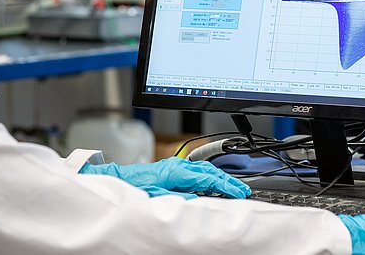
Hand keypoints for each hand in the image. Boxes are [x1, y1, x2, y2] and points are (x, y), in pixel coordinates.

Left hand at [79, 157, 250, 199]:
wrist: (121, 180)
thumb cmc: (137, 188)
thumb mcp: (160, 198)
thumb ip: (181, 198)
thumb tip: (200, 199)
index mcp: (177, 171)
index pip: (209, 178)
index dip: (226, 185)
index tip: (239, 191)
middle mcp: (179, 166)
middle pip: (210, 171)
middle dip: (227, 180)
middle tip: (242, 191)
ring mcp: (177, 166)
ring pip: (204, 170)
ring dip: (219, 179)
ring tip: (232, 189)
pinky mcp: (174, 169)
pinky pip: (197, 172)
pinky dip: (209, 178)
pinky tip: (213, 186)